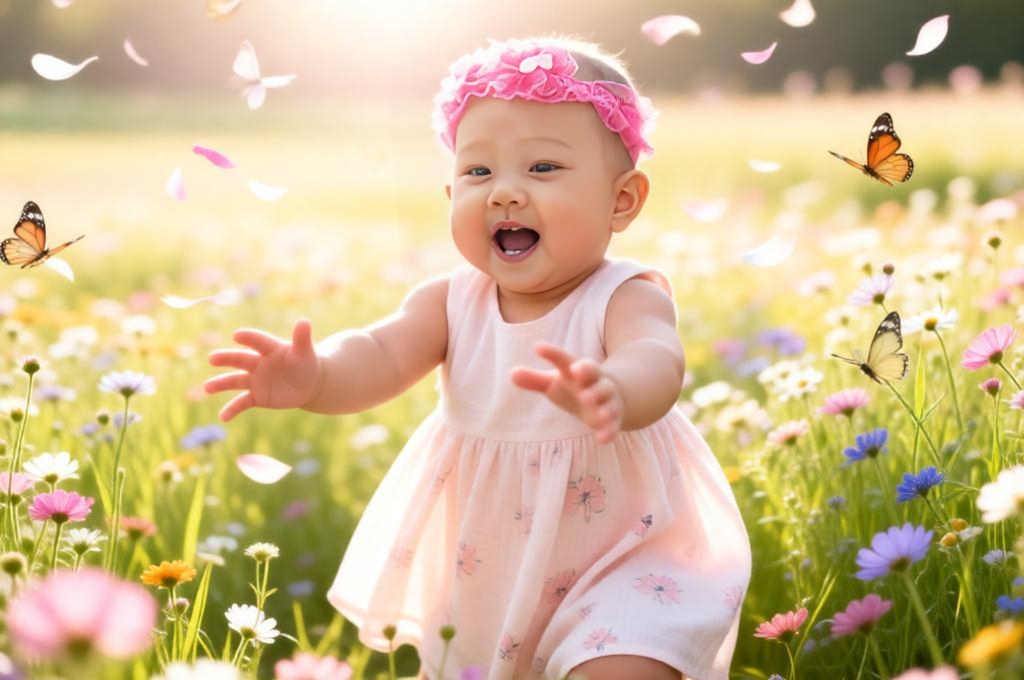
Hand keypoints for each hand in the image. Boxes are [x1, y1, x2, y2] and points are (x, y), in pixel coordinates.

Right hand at [204, 319, 322, 421]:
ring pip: (235, 381)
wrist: (308, 383)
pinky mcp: (257, 396)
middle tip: (212, 358)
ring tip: (207, 387)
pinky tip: (222, 417)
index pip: (259, 342)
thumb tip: (304, 321)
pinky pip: (242, 402)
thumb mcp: (306, 352)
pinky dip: (232, 409)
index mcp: (270, 349)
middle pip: (240, 359)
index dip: (249, 338)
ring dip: (221, 384)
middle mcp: (258, 363)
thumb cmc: (306, 363)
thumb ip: (302, 338)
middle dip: (226, 358)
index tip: (237, 335)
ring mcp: (255, 380)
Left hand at [510, 342, 623, 443]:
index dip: (552, 353)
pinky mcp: (612, 419)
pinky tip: (601, 439)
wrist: (612, 396)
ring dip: (602, 403)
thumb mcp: (554, 382)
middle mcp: (595, 381)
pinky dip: (609, 431)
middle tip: (577, 371)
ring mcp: (607, 400)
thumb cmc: (575, 386)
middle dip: (587, 372)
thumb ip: (534, 380)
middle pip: (594, 372)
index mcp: (578, 369)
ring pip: (608, 399)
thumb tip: (512, 374)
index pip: (565, 359)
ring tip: (595, 409)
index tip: (537, 348)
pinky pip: (612, 425)